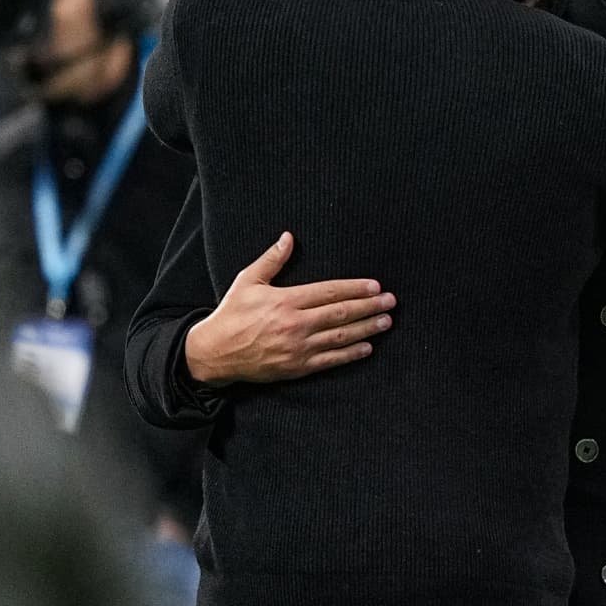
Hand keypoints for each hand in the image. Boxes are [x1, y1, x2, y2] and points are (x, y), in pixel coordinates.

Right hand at [184, 232, 395, 384]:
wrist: (214, 353)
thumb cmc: (231, 314)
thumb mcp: (247, 281)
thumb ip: (271, 259)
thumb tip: (289, 237)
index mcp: (286, 301)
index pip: (329, 292)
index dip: (355, 288)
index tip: (375, 286)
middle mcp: (295, 324)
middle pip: (341, 313)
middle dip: (369, 307)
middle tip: (391, 302)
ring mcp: (298, 348)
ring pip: (340, 337)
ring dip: (366, 329)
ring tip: (386, 321)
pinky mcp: (297, 368)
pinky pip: (330, 361)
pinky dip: (351, 354)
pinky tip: (367, 348)